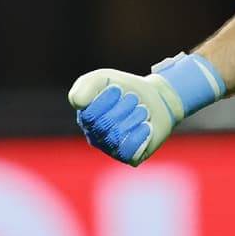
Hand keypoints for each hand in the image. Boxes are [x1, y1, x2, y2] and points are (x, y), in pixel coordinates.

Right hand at [68, 68, 184, 165]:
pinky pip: (129, 149)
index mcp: (85, 118)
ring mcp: (111, 149)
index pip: (90, 115)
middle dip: (125, 106)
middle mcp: (95, 136)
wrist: (157, 99)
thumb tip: (78, 103)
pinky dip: (141, 133)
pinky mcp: (128, 157)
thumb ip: (85, 86)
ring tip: (142, 110)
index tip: (118, 89)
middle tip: (133, 99)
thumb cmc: (126, 89)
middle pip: (105, 125)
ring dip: (136, 116)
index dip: (107, 100)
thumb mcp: (103, 78)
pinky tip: (146, 125)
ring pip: (118, 136)